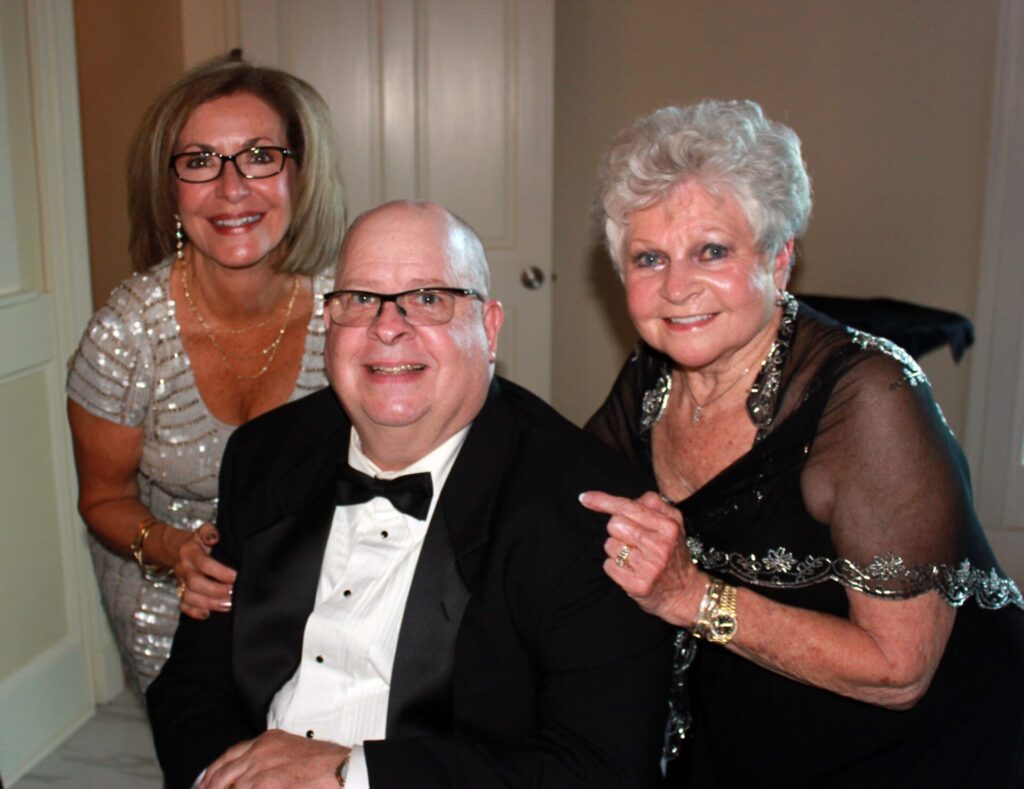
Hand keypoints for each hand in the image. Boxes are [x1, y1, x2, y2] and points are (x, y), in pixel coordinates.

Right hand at [169, 522, 236, 618]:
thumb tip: (214, 539)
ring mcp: (180, 581)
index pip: (204, 563)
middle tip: (233, 593)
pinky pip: (182, 605)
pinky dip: (194, 612)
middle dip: (216, 590)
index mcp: (190, 552)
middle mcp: (184, 568)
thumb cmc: (196, 541)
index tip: (235, 576)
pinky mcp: (179, 591)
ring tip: (228, 605)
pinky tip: (207, 614)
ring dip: (209, 603)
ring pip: (189, 596)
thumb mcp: (202, 531)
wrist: (173, 548)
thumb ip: (209, 531)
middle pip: (196, 583)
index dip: (220, 572)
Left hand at [200, 730, 349, 788]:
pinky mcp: (268, 781)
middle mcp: (261, 749)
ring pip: (228, 784)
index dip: (213, 773)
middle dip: (210, 786)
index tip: (205, 784)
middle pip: (222, 771)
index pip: (229, 756)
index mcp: (268, 740)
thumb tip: (253, 780)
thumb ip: (271, 763)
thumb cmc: (326, 765)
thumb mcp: (292, 755)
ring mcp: (263, 765)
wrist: (344, 768)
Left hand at [580, 490, 706, 626]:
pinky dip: (615, 568)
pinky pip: (608, 566)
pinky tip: (631, 571)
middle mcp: (660, 545)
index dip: (603, 501)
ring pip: (609, 545)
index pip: (628, 507)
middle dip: (618, 531)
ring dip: (617, 551)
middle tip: (633, 541)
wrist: (685, 593)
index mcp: (668, 526)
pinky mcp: (638, 585)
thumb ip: (652, 504)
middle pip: (614, 524)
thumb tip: (624, 500)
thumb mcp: (673, 524)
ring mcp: (649, 567)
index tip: (585, 498)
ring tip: (635, 558)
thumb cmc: (673, 553)